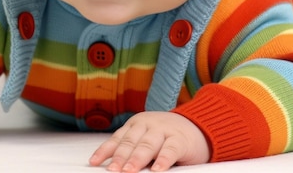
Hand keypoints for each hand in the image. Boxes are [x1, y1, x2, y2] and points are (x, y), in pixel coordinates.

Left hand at [88, 112, 209, 171]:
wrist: (198, 126)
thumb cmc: (167, 136)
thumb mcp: (146, 139)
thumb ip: (133, 149)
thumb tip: (114, 165)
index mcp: (136, 124)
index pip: (118, 138)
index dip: (106, 151)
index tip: (95, 162)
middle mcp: (148, 124)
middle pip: (131, 142)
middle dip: (120, 157)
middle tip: (112, 169)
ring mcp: (164, 130)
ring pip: (147, 145)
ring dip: (137, 159)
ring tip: (129, 171)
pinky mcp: (180, 139)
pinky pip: (170, 149)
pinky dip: (163, 160)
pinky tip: (157, 170)